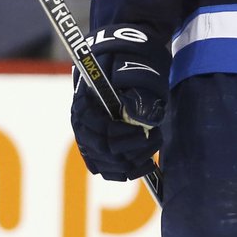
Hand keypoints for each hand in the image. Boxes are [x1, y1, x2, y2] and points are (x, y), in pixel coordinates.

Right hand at [70, 25, 170, 181]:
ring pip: (107, 163)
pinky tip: (147, 164)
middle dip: (133, 148)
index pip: (101, 130)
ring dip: (135, 159)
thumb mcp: (130, 73)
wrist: (115, 65)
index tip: (145, 132)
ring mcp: (87, 139)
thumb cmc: (125, 66)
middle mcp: (81, 126)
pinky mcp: (98, 151)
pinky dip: (129, 171)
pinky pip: (109, 171)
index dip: (125, 135)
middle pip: (103, 150)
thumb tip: (145, 122)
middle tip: (155, 137)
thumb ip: (136, 95)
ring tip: (154, 143)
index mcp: (84, 106)